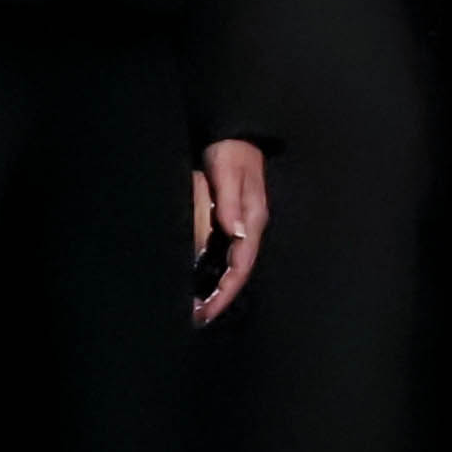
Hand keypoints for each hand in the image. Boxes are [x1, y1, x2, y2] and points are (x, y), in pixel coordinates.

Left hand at [191, 139, 270, 326]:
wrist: (235, 134)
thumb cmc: (231, 151)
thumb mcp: (229, 172)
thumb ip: (231, 202)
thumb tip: (234, 232)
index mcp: (252, 218)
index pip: (241, 263)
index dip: (225, 290)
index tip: (206, 309)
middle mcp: (250, 226)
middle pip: (239, 270)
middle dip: (220, 296)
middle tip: (198, 317)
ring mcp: (242, 224)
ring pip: (232, 265)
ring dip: (217, 287)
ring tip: (198, 306)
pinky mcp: (232, 221)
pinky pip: (225, 254)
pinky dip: (214, 271)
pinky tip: (202, 279)